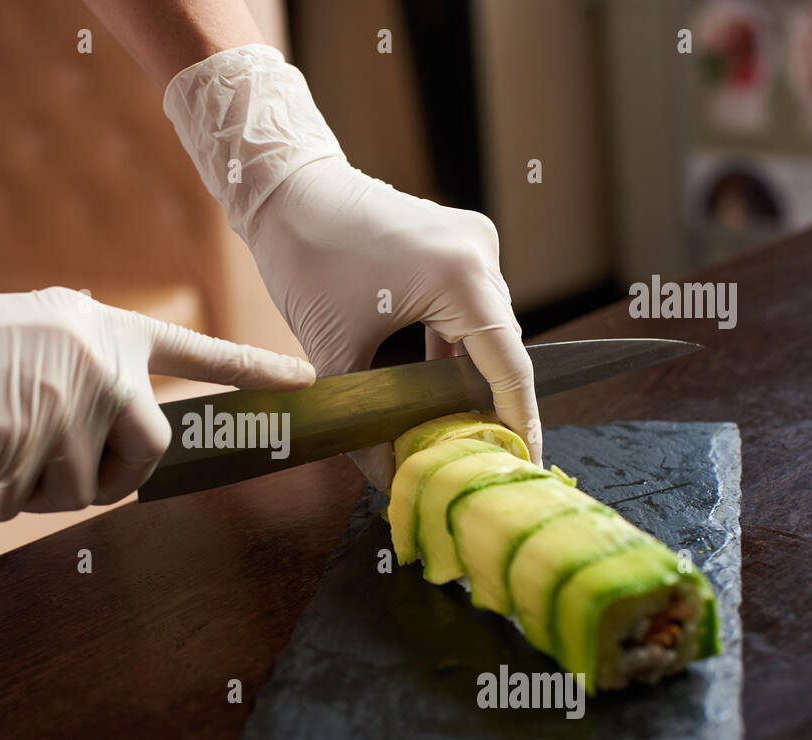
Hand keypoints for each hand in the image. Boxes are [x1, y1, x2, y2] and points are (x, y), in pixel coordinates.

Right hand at [0, 234, 315, 522]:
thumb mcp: (30, 344)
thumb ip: (85, 379)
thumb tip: (119, 448)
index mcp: (101, 328)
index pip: (195, 354)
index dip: (253, 372)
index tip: (306, 382)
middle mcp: (97, 356)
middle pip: (153, 448)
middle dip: (113, 479)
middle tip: (55, 476)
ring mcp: (66, 397)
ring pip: (86, 488)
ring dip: (35, 493)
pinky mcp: (29, 437)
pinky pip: (30, 504)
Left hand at [164, 44, 540, 487]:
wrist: (286, 188)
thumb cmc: (305, 257)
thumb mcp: (332, 350)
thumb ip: (363, 417)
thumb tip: (386, 479)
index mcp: (461, 276)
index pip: (508, 366)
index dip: (518, 421)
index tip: (525, 464)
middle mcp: (480, 253)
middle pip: (501, 349)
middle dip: (491, 405)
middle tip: (482, 459)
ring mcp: (472, 243)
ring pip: (484, 330)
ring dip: (471, 377)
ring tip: (460, 431)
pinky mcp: (455, 243)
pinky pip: (468, 308)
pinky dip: (454, 349)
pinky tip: (438, 389)